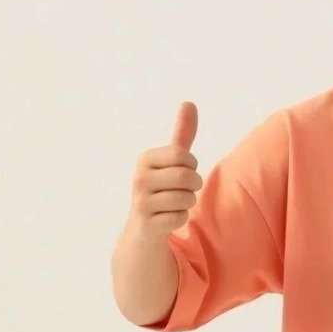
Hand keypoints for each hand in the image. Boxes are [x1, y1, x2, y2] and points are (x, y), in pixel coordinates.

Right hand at [128, 102, 202, 242]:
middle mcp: (139, 177)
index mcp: (145, 159)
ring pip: (186, 199)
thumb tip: (189, 102)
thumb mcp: (171, 161)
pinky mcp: (147, 224)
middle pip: (187, 177)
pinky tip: (167, 219)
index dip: (192, 167)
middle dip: (193, 186)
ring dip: (187, 204)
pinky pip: (180, 218)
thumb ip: (182, 134)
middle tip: (182, 191)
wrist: (143, 228)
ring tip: (172, 205)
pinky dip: (180, 219)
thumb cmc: (162, 189)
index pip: (184, 156)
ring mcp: (141, 201)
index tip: (182, 173)